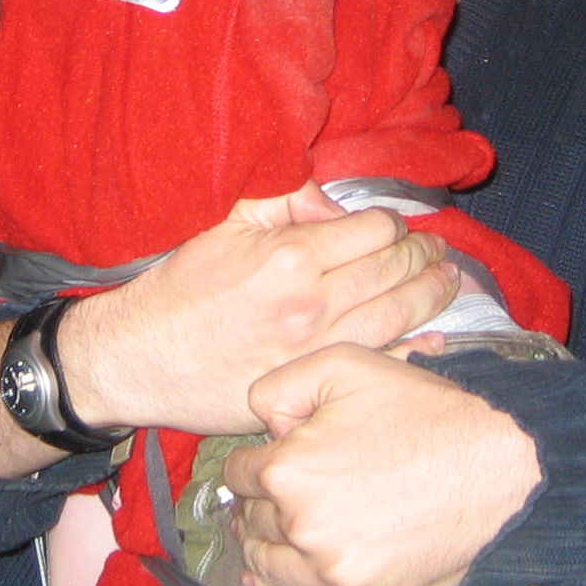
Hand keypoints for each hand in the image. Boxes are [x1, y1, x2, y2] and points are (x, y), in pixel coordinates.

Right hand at [62, 183, 458, 436]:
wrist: (138, 358)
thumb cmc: (178, 289)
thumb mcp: (222, 224)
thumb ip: (282, 200)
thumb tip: (332, 204)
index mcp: (292, 255)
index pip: (373, 229)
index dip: (390, 224)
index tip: (391, 226)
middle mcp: (314, 303)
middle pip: (395, 270)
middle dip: (423, 254)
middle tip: (436, 249)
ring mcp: (318, 349)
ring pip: (399, 315)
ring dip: (431, 294)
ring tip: (447, 281)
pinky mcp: (312, 385)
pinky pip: (379, 364)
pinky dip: (415, 349)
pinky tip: (435, 337)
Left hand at [221, 342, 540, 585]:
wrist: (499, 463)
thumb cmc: (427, 412)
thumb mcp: (347, 365)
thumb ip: (280, 386)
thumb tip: (261, 426)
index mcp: (289, 470)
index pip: (239, 474)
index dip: (249, 462)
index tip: (263, 461)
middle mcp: (303, 527)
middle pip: (253, 520)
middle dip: (257, 503)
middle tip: (268, 495)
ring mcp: (334, 571)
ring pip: (268, 567)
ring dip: (259, 549)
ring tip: (264, 537)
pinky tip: (271, 583)